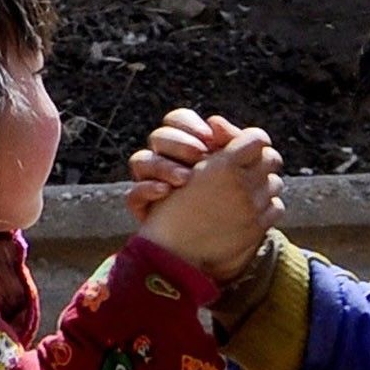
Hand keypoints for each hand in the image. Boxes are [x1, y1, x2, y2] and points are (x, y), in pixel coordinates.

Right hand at [125, 108, 240, 216]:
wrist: (214, 249)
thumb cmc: (229, 206)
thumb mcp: (236, 171)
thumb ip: (236, 144)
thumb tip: (216, 123)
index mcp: (187, 147)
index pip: (178, 120)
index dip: (191, 125)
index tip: (210, 138)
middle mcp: (165, 161)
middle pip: (159, 136)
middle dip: (180, 143)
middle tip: (199, 156)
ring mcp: (149, 183)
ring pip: (140, 160)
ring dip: (164, 167)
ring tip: (184, 180)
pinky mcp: (141, 206)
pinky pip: (133, 194)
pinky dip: (147, 191)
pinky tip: (165, 193)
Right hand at [134, 125, 283, 282]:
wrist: (171, 254)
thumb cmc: (170, 208)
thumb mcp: (187, 170)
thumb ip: (213, 146)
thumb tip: (220, 123)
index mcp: (223, 166)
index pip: (257, 138)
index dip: (249, 139)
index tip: (240, 145)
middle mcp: (242, 185)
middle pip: (271, 158)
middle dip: (261, 160)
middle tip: (247, 167)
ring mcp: (253, 208)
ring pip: (275, 183)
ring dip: (264, 184)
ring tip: (247, 190)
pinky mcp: (258, 228)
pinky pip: (276, 207)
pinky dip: (267, 206)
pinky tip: (251, 210)